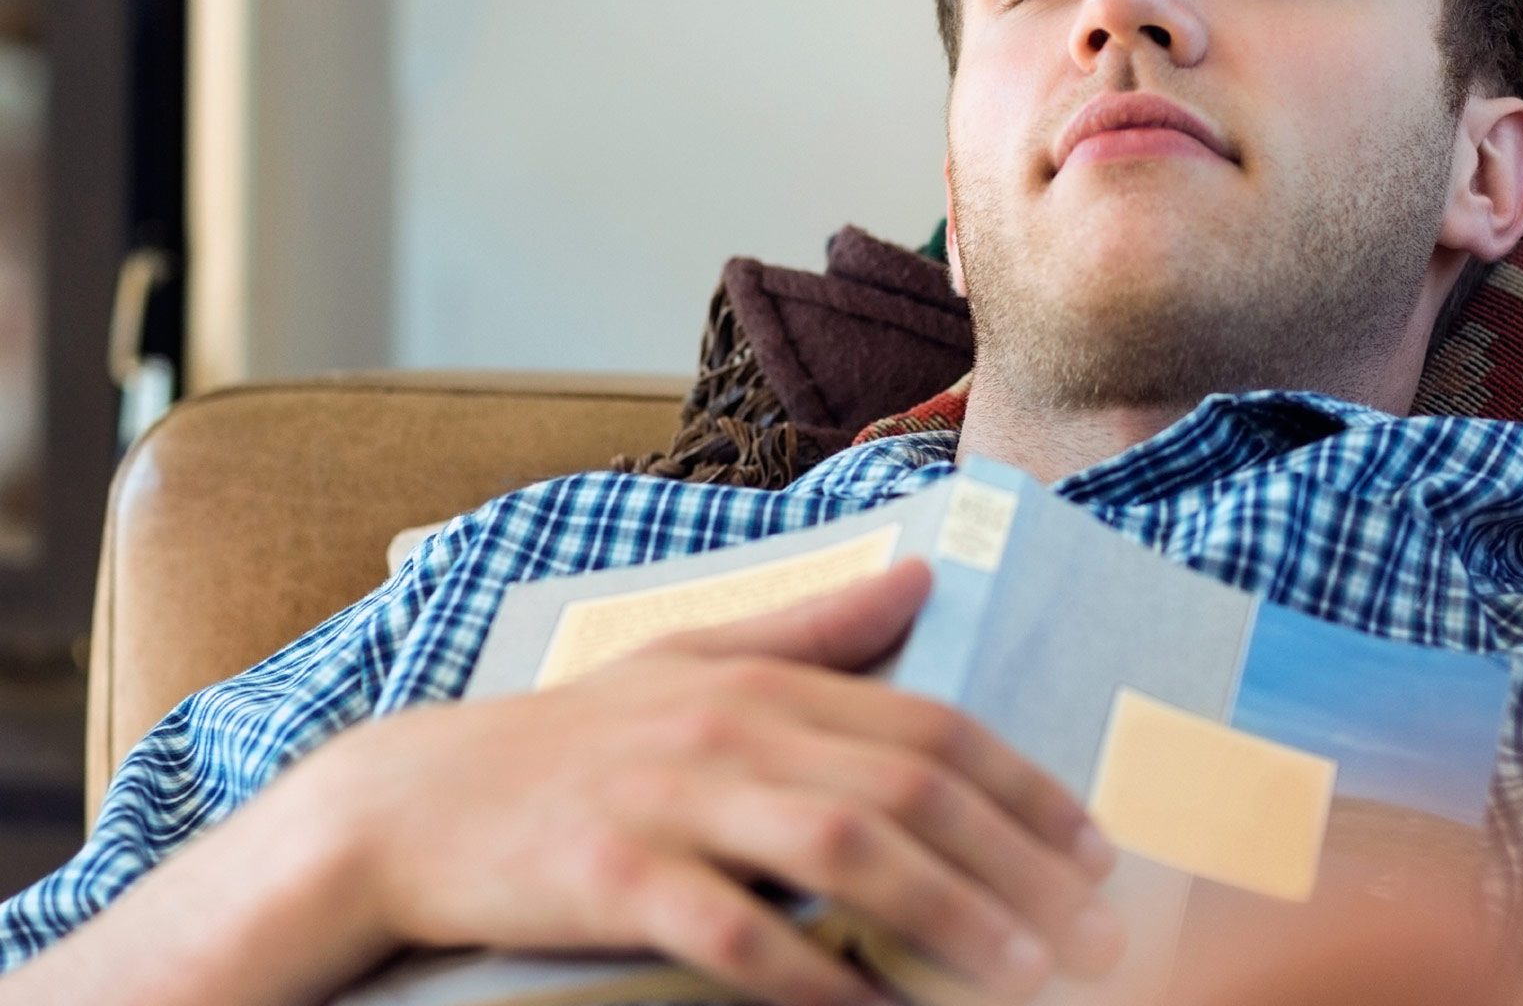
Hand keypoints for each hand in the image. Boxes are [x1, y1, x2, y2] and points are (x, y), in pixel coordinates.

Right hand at [286, 559, 1122, 1004]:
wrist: (405, 804)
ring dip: (952, 919)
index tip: (1099, 855)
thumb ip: (815, 628)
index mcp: (764, 681)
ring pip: (848, 853)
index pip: (932, 728)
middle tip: (1098, 941)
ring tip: (1029, 981)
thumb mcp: (690, 661)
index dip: (1028, 792)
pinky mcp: (612, 879)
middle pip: (914, 792)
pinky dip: (816, 979)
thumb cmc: (569, 740)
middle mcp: (732, 728)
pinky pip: (736, 935)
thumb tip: (921, 576)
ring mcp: (670, 802)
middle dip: (1022, 868)